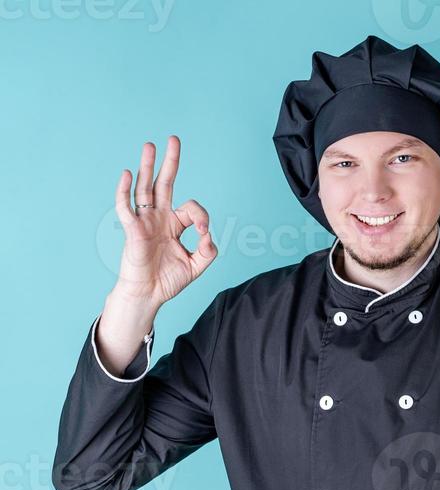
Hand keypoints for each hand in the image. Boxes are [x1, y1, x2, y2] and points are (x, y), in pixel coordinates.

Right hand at [113, 135, 216, 307]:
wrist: (149, 295)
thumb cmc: (168, 280)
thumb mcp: (196, 266)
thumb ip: (208, 251)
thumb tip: (209, 235)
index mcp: (175, 224)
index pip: (191, 208)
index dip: (201, 216)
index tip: (203, 233)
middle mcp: (159, 217)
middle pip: (164, 183)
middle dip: (170, 162)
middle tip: (173, 139)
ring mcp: (145, 221)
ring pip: (145, 188)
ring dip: (147, 166)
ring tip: (150, 146)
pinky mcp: (132, 229)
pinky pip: (126, 207)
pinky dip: (125, 190)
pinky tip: (129, 174)